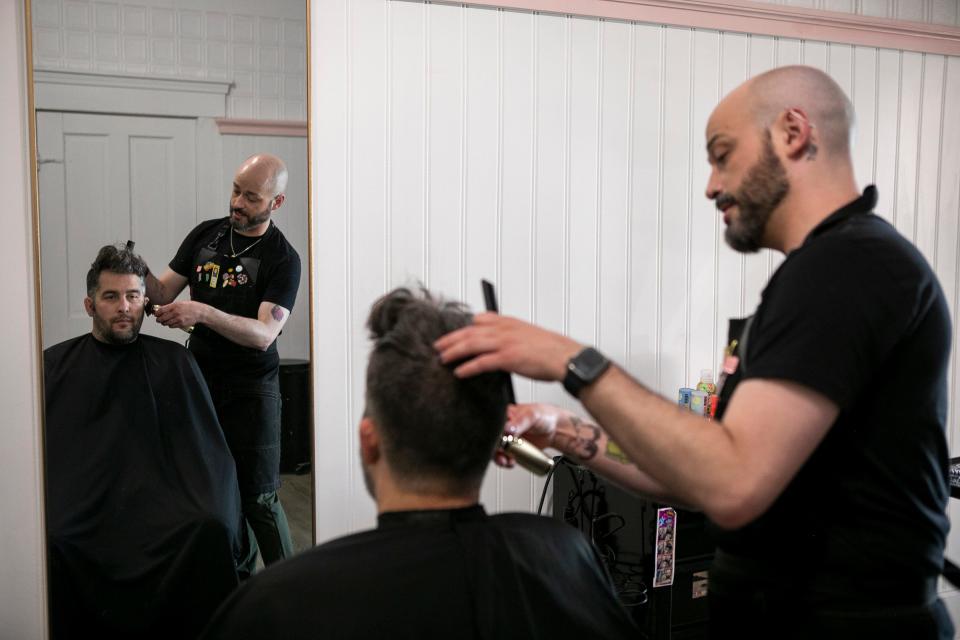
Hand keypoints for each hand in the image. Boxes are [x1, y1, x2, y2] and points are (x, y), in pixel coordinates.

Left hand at [153, 300, 205, 328]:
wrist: (199, 312)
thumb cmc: (190, 306)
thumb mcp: (180, 303)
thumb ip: (171, 306)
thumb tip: (162, 309)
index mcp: (174, 306)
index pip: (161, 310)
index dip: (157, 313)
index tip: (156, 314)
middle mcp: (175, 312)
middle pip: (162, 318)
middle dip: (159, 319)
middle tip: (158, 319)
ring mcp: (178, 319)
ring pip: (166, 323)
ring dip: (164, 323)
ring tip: (165, 321)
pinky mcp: (181, 324)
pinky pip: (172, 326)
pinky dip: (170, 325)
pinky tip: (172, 323)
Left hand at [434, 313, 581, 380]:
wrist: (565, 357)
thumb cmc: (550, 350)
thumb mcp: (528, 334)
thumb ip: (511, 335)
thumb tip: (498, 346)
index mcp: (509, 322)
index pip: (479, 319)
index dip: (464, 328)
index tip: (454, 335)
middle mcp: (504, 329)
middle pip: (470, 331)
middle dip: (451, 339)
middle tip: (438, 347)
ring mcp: (505, 343)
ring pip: (471, 344)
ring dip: (454, 352)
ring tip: (442, 359)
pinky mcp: (508, 358)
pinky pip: (481, 362)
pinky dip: (467, 367)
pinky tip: (459, 372)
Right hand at [496, 402, 602, 467]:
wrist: (557, 428)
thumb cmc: (545, 415)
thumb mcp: (531, 415)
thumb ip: (519, 422)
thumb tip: (507, 430)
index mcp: (506, 414)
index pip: (493, 426)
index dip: (493, 436)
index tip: (499, 443)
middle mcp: (506, 427)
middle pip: (494, 440)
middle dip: (496, 450)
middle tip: (502, 455)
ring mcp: (510, 438)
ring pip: (499, 450)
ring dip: (500, 457)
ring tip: (507, 461)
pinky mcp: (515, 448)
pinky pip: (507, 456)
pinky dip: (507, 461)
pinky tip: (511, 462)